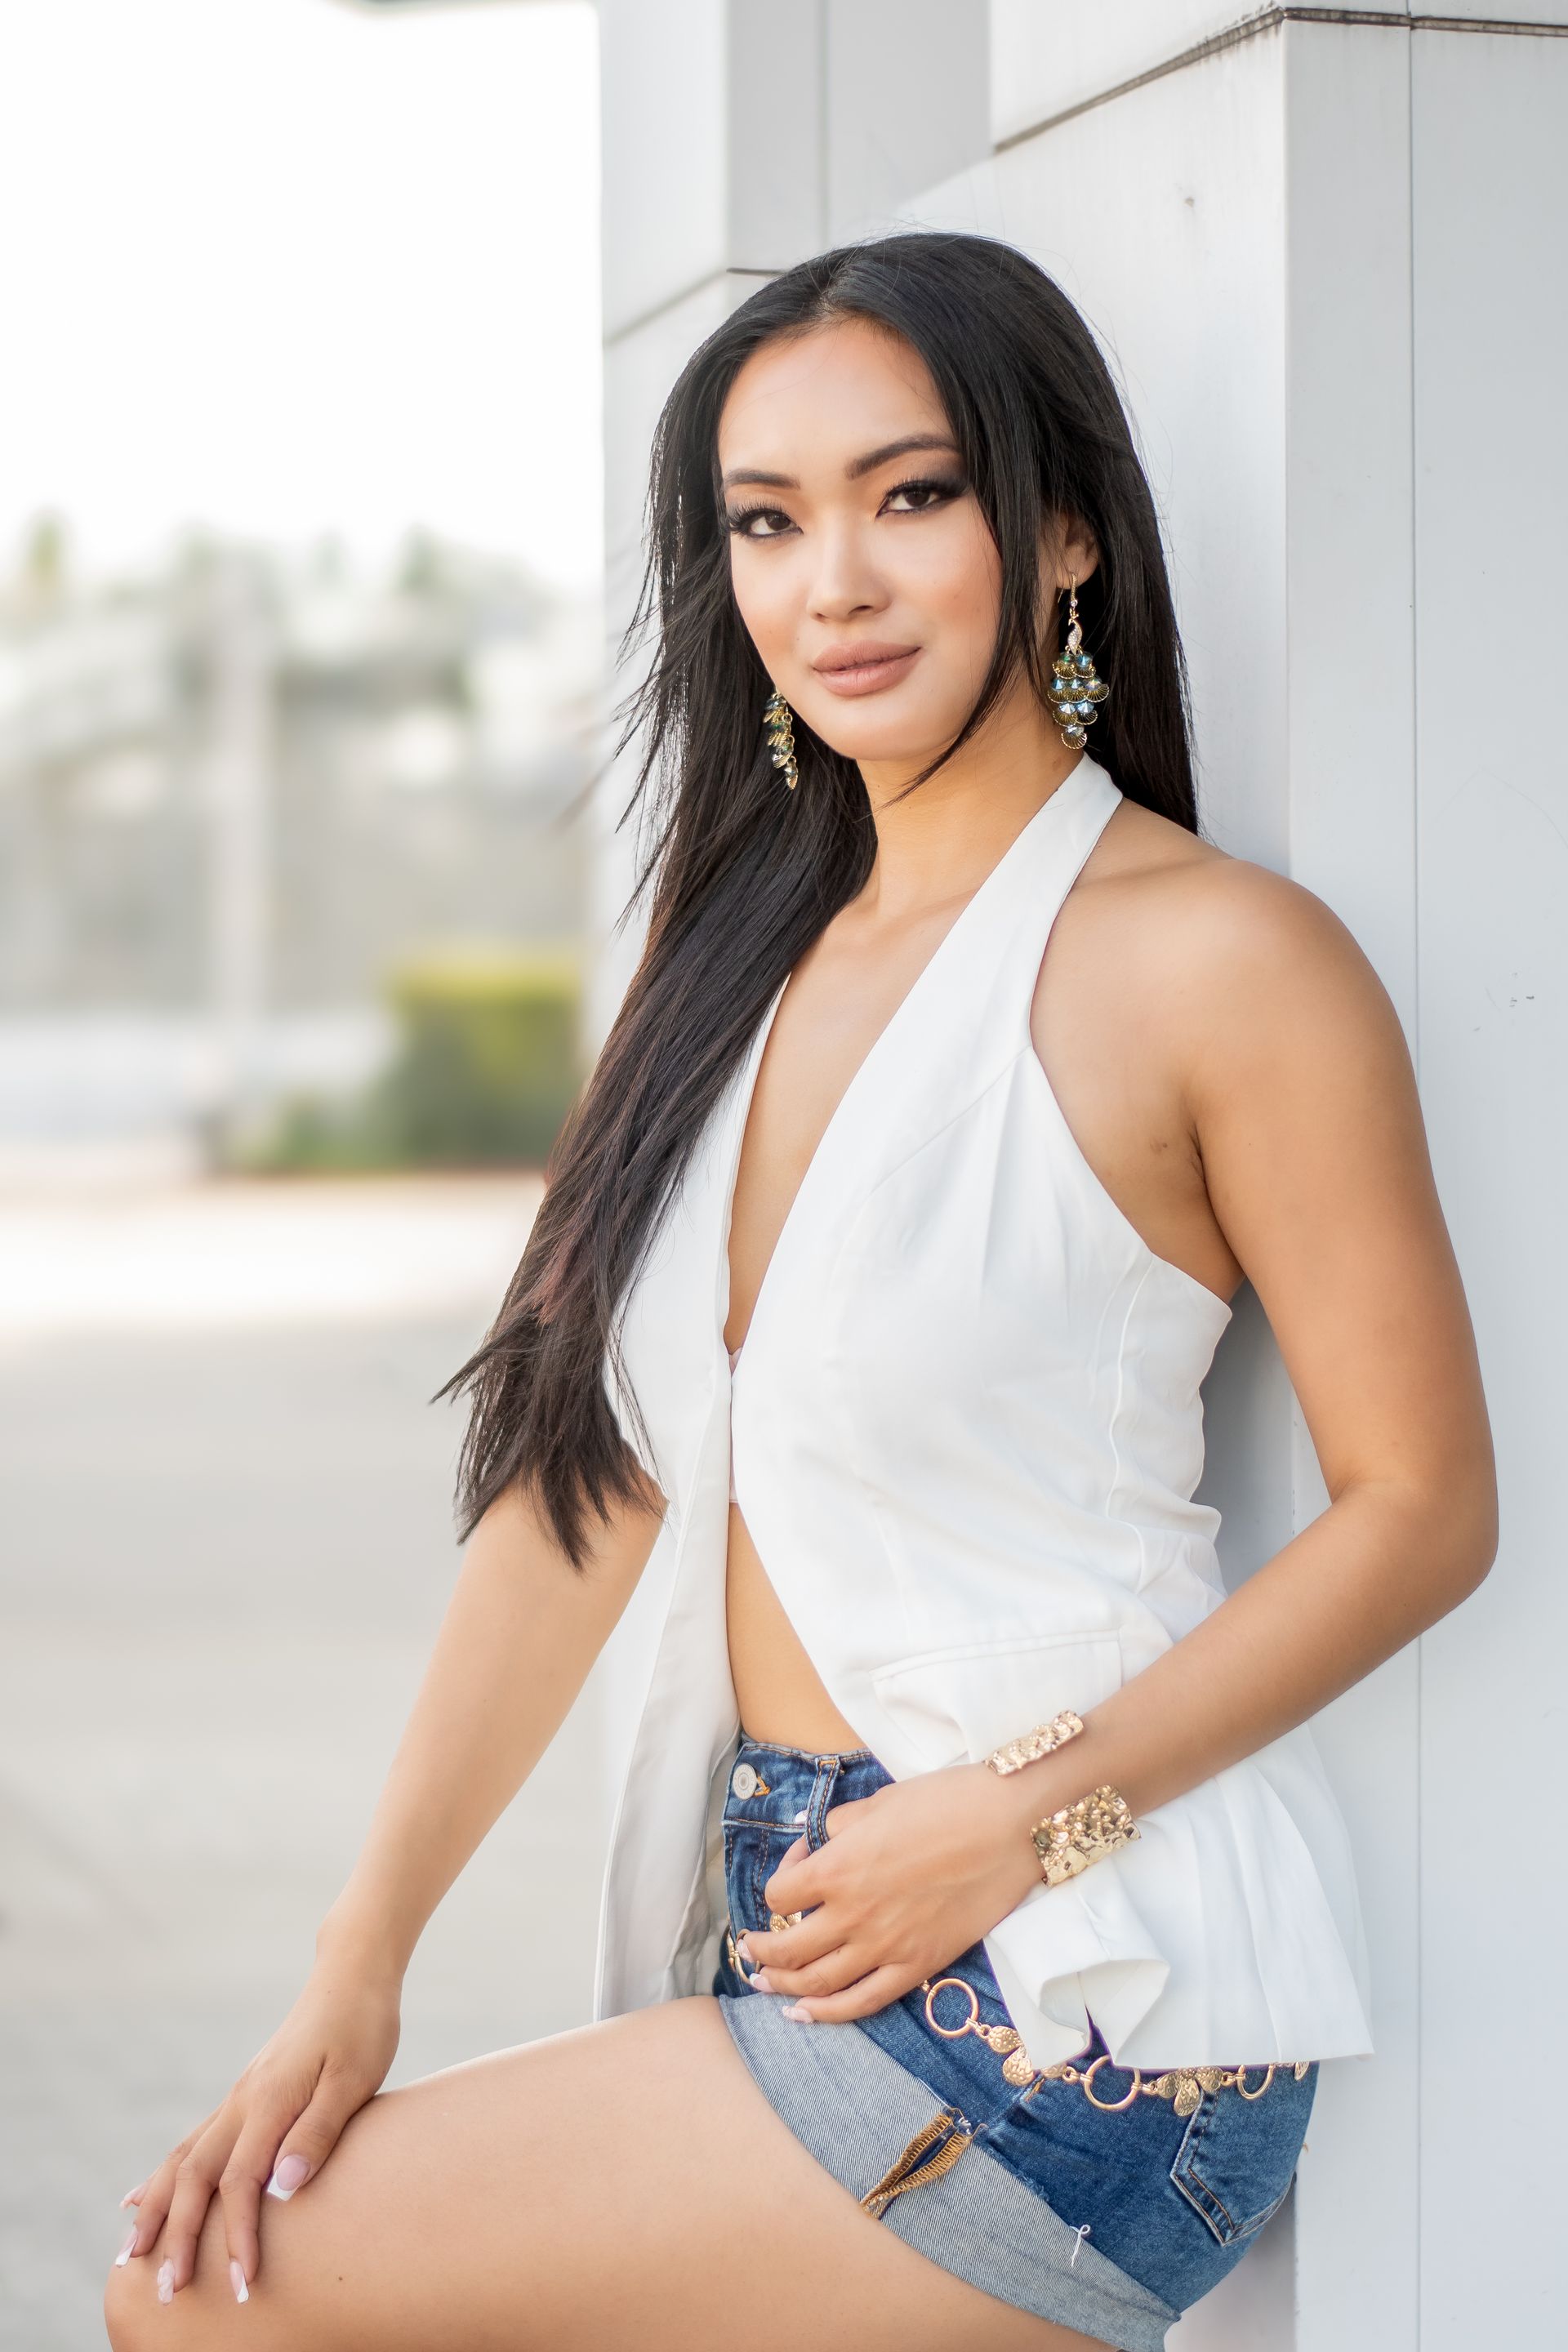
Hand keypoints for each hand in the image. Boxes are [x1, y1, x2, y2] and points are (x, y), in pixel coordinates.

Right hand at [114, 1951, 401, 2305]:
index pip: (240, 2184)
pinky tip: (138, 2198)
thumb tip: (280, 2190)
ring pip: (181, 2160)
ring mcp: (237, 2097)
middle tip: (165, 2293)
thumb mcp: (354, 2079)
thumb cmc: (363, 2027)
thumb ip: (317, 2133)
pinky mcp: (243, 2095)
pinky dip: (161, 2176)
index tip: (241, 2285)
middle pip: (193, 2178)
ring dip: (154, 2210)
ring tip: (130, 2256)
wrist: (352, 1974)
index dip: (237, 2237)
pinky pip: (191, 2142)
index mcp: (268, 2102)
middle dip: (175, 2238)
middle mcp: (241, 2101)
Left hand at [739, 1758, 1043, 2022]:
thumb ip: (840, 1827)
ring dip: (783, 1985)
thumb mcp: (879, 1803)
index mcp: (838, 1868)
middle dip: (762, 1950)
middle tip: (752, 1948)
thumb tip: (819, 1838)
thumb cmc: (946, 1802)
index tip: (797, 1866)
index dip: (780, 1880)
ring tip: (766, 1983)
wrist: (1010, 1826)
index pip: (780, 1894)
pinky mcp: (917, 1966)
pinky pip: (862, 2002)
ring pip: (817, 1982)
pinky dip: (828, 2013)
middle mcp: (853, 1915)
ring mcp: (885, 1947)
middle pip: (788, 1949)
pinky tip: (805, 2013)